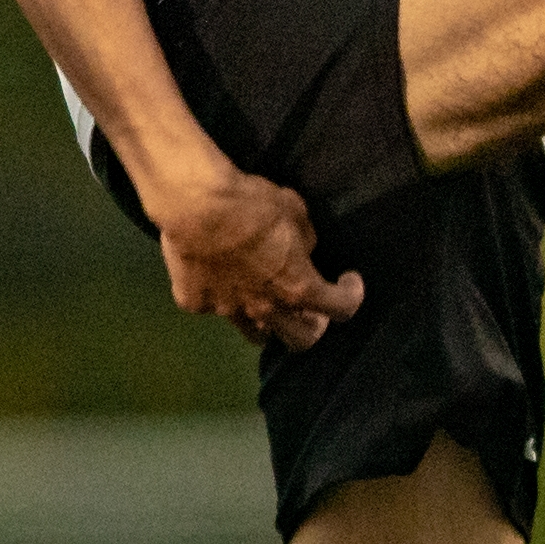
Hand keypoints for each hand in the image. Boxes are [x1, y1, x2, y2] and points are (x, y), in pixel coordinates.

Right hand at [148, 163, 366, 350]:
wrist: (194, 205)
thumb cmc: (251, 204)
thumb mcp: (294, 211)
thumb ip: (304, 239)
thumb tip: (301, 252)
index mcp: (298, 286)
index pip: (342, 308)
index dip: (350, 296)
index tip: (347, 282)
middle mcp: (266, 308)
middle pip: (299, 339)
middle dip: (310, 327)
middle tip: (309, 310)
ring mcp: (227, 310)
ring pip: (254, 333)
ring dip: (265, 322)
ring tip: (263, 303)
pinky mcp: (194, 303)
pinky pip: (211, 306)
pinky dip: (218, 296)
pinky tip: (213, 276)